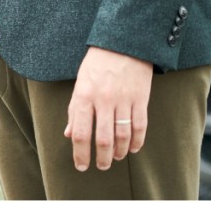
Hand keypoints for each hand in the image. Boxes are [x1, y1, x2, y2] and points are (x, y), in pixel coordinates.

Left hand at [64, 47, 151, 171]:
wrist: (122, 44)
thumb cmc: (96, 64)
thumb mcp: (80, 84)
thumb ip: (75, 110)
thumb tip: (69, 134)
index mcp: (84, 96)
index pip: (81, 133)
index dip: (80, 153)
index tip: (82, 165)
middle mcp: (103, 100)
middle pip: (103, 139)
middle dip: (102, 158)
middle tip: (102, 166)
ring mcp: (123, 100)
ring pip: (123, 136)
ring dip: (120, 152)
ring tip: (116, 158)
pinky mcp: (140, 99)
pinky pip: (140, 127)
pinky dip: (137, 142)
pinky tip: (132, 148)